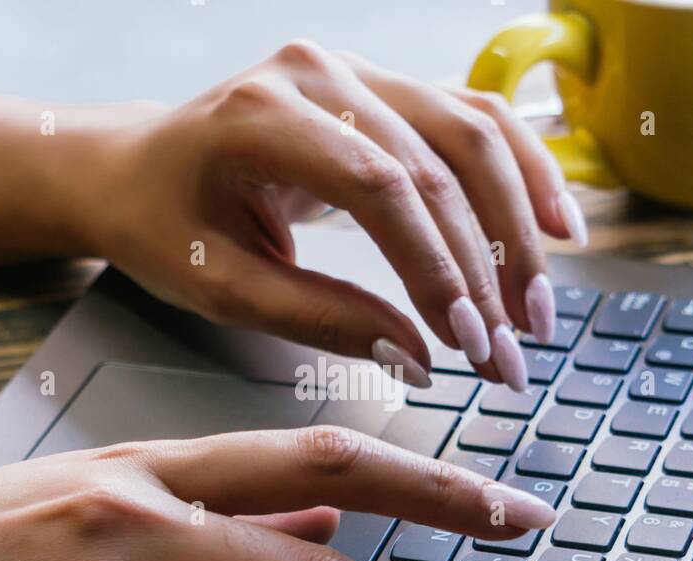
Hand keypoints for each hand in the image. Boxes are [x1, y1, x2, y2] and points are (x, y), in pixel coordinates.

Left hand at [76, 41, 587, 391]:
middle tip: (515, 348)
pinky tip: (557, 226)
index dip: (436, 267)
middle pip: (440, 162)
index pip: (379, 188)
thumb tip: (418, 357)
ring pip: (473, 134)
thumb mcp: (221, 286)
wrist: (134, 168)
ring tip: (539, 308)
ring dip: (519, 225)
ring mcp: (357, 71)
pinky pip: (473, 120)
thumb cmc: (162, 224)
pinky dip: (522, 174)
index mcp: (263, 113)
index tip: (468, 343)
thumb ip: (319, 319)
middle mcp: (320, 73)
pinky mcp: (383, 88)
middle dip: (488, 266)